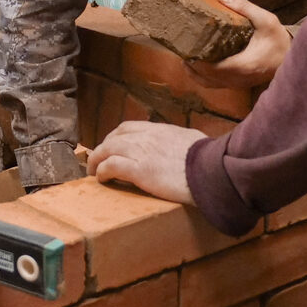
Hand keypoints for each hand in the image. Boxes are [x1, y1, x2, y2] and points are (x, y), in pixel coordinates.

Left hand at [86, 120, 202, 204]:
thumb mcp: (195, 142)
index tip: (113, 146)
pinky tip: (101, 179)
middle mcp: (148, 137)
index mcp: (161, 130)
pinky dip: (102, 171)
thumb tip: (188, 146)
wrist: (213, 171)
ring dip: (96, 160)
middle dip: (103, 147)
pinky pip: (110, 166)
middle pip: (115, 136)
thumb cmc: (211, 160)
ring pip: (107, 149)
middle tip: (98, 159)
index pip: (130, 127)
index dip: (116, 137)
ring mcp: (142, 152)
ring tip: (93, 171)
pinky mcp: (139, 170)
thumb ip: (183, 142)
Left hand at [185, 0, 291, 87]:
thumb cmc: (278, 40)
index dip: (197, 62)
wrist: (291, 59)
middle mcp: (238, 79)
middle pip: (206, 77)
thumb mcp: (266, 20)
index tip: (186, 49)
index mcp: (244, 65)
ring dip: (194, 71)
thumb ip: (245, 8)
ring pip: (208, 83)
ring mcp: (237, 84)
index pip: (214, 68)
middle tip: (181, 48)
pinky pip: (214, 84)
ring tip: (185, 55)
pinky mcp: (237, 84)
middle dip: (192, 64)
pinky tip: (194, 65)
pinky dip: (201, 77)